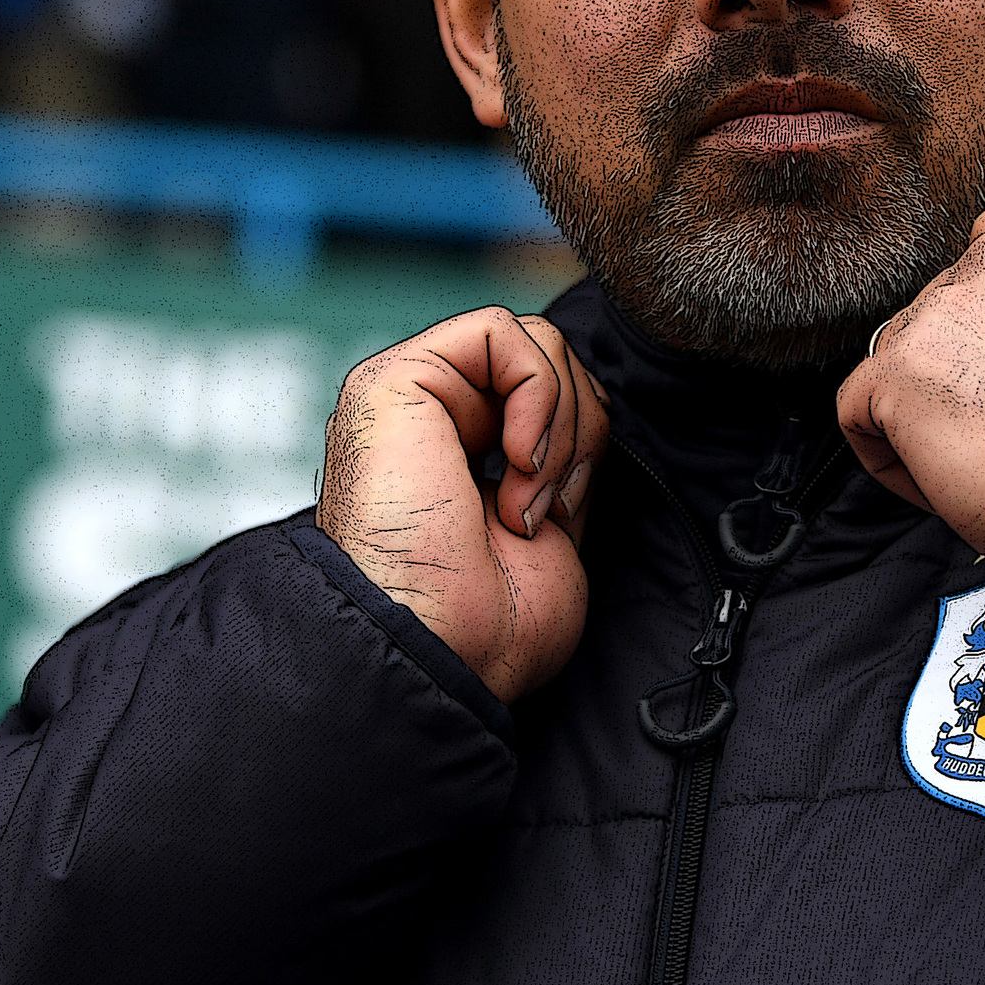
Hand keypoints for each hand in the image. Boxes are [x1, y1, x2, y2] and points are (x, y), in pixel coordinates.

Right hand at [318, 308, 606, 702]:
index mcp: (460, 451)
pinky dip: (537, 394)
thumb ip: (560, 453)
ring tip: (527, 496)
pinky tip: (515, 462)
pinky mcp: (393, 378)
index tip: (564, 511)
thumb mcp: (549, 522)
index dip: (585, 438)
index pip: (553, 394)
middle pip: (551, 360)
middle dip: (580, 431)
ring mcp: (410, 394)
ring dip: (561, 423)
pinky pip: (501, 334)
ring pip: (535, 342)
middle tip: (548, 506)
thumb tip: (590, 405)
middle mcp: (431, 417)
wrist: (438, 651)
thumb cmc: (487, 623)